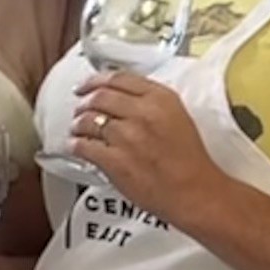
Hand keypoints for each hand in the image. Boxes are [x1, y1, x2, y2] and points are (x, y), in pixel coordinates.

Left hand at [67, 71, 222, 225]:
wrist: (194, 191)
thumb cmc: (190, 161)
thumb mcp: (177, 117)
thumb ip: (151, 104)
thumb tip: (123, 99)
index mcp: (160, 99)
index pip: (118, 78)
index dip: (95, 80)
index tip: (88, 84)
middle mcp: (142, 113)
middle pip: (99, 97)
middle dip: (84, 102)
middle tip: (79, 108)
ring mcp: (127, 137)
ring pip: (88, 120)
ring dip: (78, 124)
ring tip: (77, 128)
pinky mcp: (115, 160)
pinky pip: (84, 147)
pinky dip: (75, 145)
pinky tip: (75, 146)